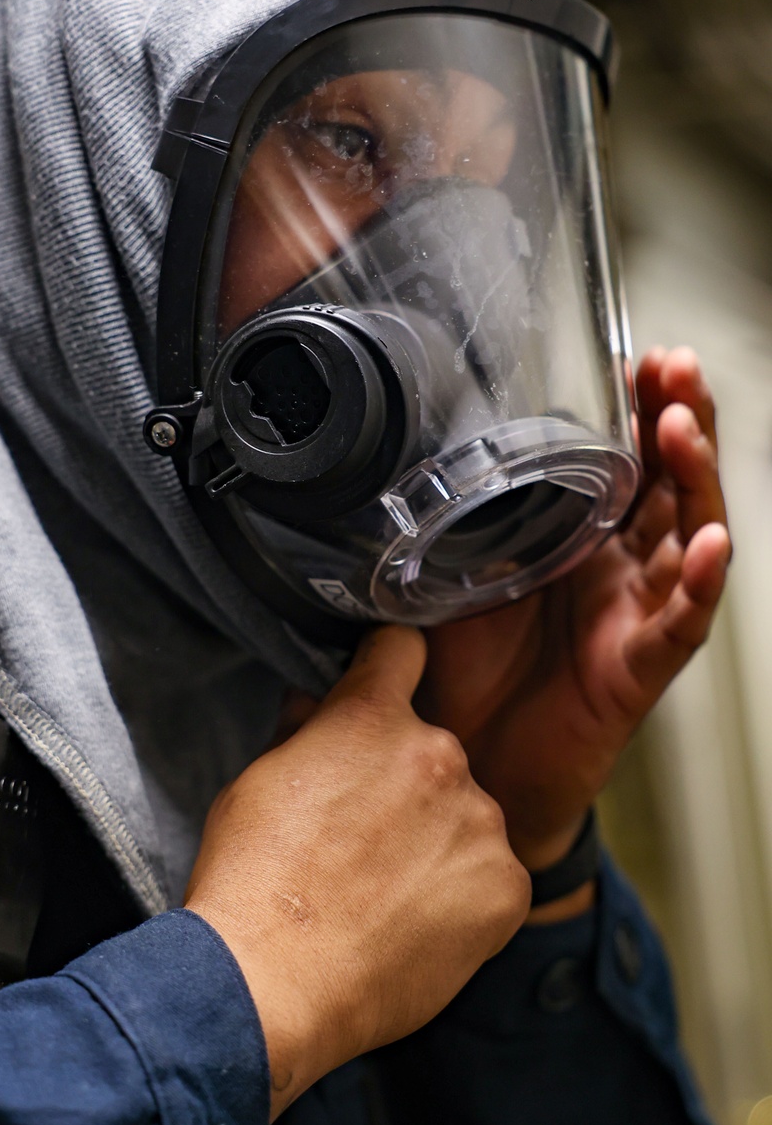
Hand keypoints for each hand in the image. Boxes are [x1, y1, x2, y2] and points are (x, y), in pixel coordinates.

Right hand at [184, 626, 529, 1118]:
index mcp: (373, 718)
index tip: (383, 690)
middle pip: (433, 750)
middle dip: (406, 783)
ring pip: (465, 815)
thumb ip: (305, 733)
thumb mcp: (259, 780)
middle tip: (365, 840)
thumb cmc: (252, 880)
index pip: (401, 649)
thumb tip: (316, 707)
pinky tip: (417, 926)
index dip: (389, 668)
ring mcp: (479, 821)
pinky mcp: (507, 885)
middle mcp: (439, 753)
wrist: (273, 981)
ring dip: (438, 840)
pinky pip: (492, 875)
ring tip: (386, 895)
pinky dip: (464, 897)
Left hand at [415, 347, 731, 884]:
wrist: (464, 766)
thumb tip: (417, 451)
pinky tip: (706, 544)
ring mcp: (635, 617)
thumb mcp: (454, 576)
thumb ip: (459, 522)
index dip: (635, 411)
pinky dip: (697, 583)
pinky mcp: (637, 670)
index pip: (622, 463)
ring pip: (686, 538)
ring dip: (694, 480)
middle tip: (676, 367)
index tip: (633, 358)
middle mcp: (616, 572)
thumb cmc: (464, 676)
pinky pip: (680, 624)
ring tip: (687, 430)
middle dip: (679, 421)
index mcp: (577, 543)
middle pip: (668, 484)